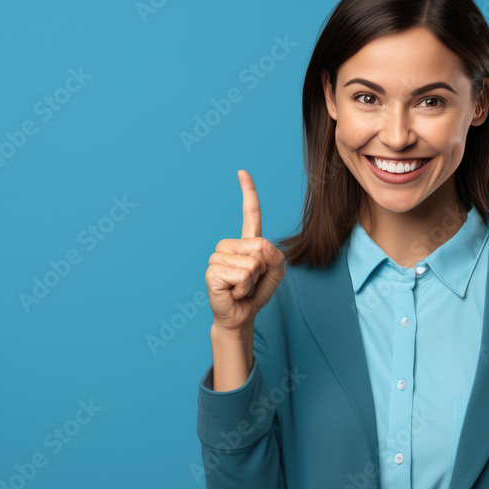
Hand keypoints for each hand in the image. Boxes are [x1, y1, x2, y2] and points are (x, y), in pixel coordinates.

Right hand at [205, 169, 285, 339]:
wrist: (241, 316)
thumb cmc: (256, 293)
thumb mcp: (276, 274)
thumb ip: (277, 257)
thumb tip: (261, 245)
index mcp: (246, 242)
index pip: (249, 213)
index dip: (247, 192)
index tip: (242, 172)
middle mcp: (229, 245)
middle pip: (259, 247)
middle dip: (262, 270)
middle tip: (250, 282)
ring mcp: (218, 257)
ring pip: (251, 263)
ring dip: (252, 281)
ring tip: (241, 287)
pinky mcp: (212, 272)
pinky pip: (241, 275)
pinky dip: (243, 288)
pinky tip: (233, 292)